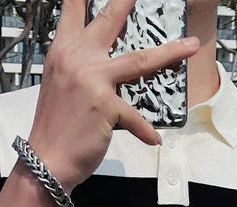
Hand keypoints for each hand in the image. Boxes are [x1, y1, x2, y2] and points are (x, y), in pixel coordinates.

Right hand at [27, 0, 200, 190]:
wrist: (45, 161)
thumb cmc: (54, 126)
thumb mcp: (58, 84)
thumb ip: (76, 65)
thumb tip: (101, 58)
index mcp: (62, 51)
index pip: (74, 8)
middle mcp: (76, 59)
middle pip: (110, 18)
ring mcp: (92, 81)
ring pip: (140, 59)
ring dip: (170, 51)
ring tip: (191, 45)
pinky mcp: (106, 106)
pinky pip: (136, 118)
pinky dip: (146, 131)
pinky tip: (155, 140)